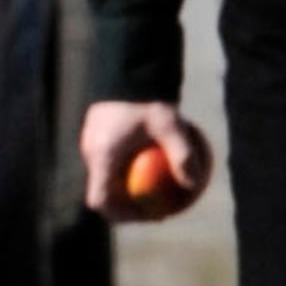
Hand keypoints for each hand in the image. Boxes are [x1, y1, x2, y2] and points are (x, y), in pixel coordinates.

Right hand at [81, 100, 211, 221]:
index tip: (145, 216)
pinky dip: (131, 169)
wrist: (123, 70)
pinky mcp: (99, 136)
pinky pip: (114, 161)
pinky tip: (160, 166)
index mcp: (101, 157)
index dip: (119, 214)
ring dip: (129, 189)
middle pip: (104, 193)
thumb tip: (194, 184)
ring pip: (108, 177)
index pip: (100, 199)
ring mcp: (92, 145)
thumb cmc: (146, 97)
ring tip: (159, 194)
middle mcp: (91, 154)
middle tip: (155, 211)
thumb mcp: (170, 123)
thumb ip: (182, 153)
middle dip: (127, 207)